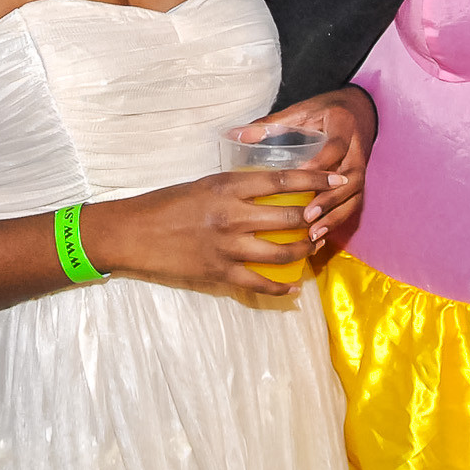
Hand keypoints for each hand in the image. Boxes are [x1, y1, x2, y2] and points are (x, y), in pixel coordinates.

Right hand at [87, 167, 344, 296]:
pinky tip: (293, 289)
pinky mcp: (219, 273)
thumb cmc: (164, 204)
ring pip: (282, 253)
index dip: (315, 181)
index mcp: (227, 186)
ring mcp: (227, 247)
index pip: (283, 180)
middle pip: (290, 218)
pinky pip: (260, 284)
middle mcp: (231, 215)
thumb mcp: (202, 184)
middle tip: (327, 218)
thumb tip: (268, 188)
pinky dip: (281, 288)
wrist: (131, 233)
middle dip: (316, 220)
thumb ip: (235, 187)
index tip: (338, 180)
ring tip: (313, 248)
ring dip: (304, 252)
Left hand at [253, 85, 373, 247]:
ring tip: (313, 234)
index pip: (335, 147)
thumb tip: (235, 135)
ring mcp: (360, 167)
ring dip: (335, 216)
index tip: (300, 177)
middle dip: (330, 199)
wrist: (356, 110)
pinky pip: (354, 204)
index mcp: (342, 125)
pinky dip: (338, 220)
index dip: (320, 163)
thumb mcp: (300, 111)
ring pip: (354, 195)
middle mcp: (357, 149)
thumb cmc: (323, 111)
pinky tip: (320, 234)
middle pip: (350, 178)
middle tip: (306, 217)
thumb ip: (272, 123)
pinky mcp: (359, 181)